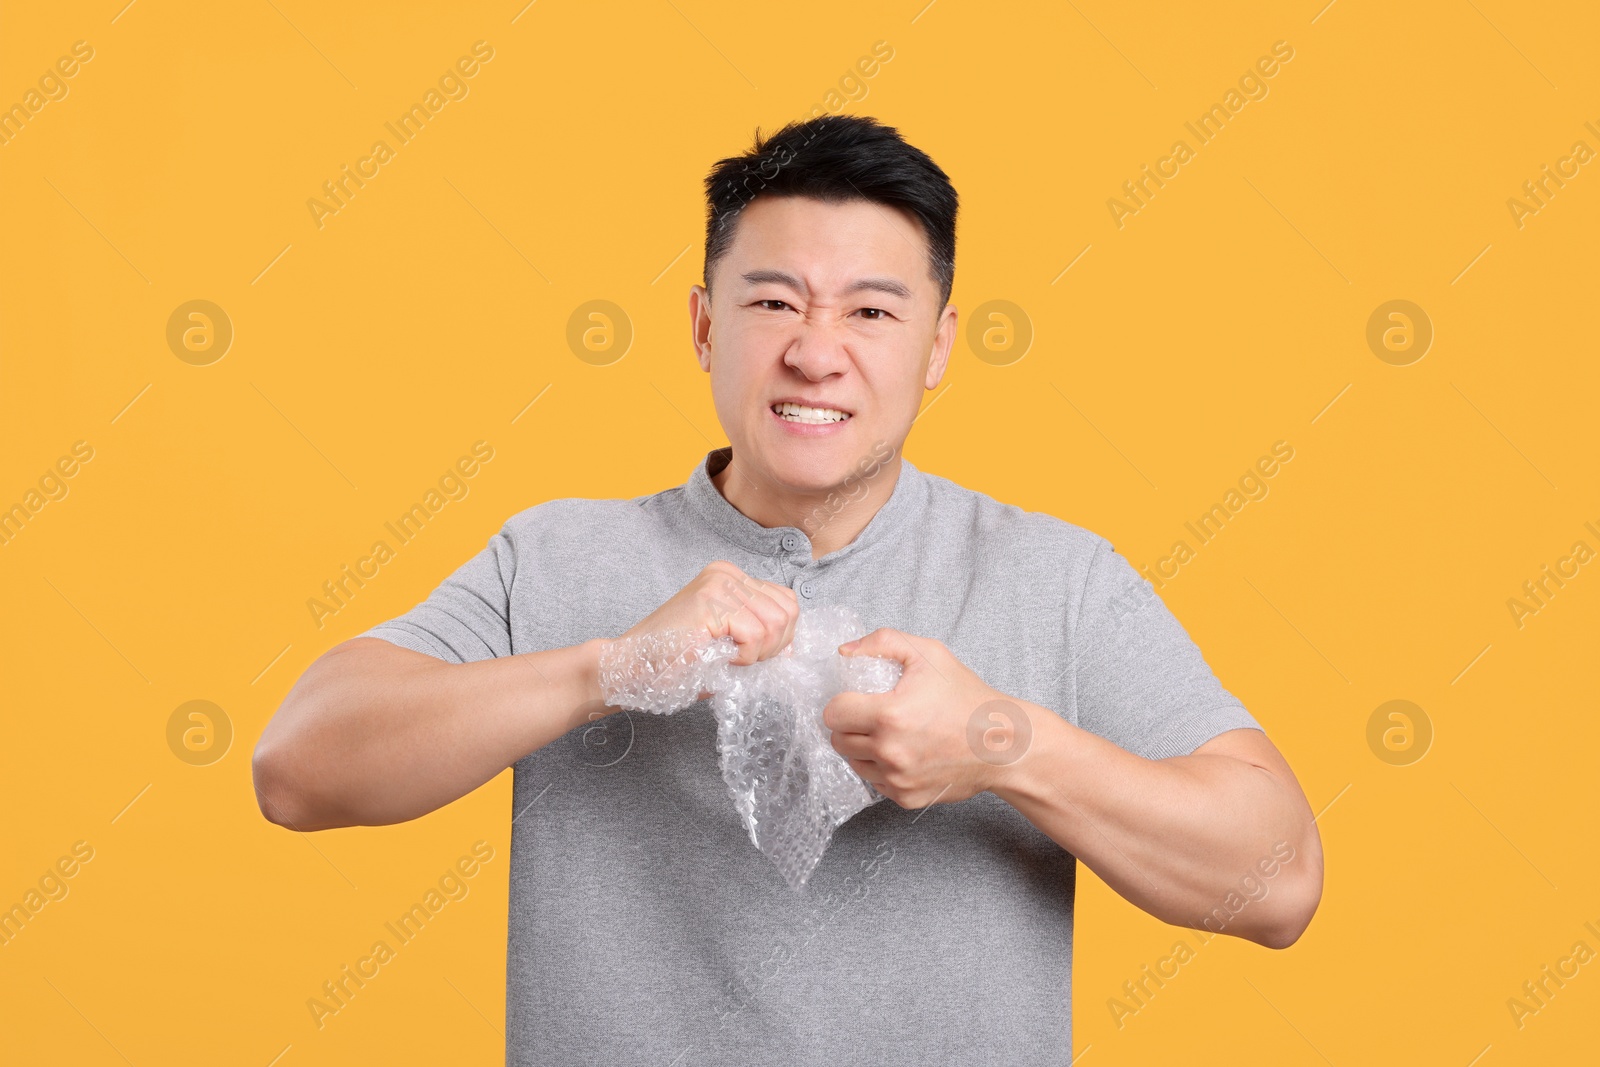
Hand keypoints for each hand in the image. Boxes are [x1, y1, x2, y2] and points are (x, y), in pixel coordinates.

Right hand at [620, 560, 798, 666]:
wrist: (631, 666)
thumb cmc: (676, 661)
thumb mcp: (728, 642)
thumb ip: (759, 636)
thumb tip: (793, 648)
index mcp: (732, 577)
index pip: (787, 602)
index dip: (780, 638)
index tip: (752, 653)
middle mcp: (727, 573)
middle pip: (788, 612)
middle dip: (773, 647)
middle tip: (740, 658)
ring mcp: (718, 584)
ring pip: (776, 624)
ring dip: (757, 653)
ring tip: (727, 656)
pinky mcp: (710, 602)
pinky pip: (755, 634)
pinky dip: (744, 656)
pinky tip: (718, 655)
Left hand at [824, 628, 1032, 808]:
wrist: (1003, 744)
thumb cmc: (967, 697)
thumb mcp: (929, 654)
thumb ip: (882, 642)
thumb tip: (844, 652)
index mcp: (889, 715)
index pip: (833, 714)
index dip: (842, 702)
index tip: (858, 699)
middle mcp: (890, 752)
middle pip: (838, 740)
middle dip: (850, 725)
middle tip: (873, 715)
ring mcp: (898, 779)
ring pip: (854, 763)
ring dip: (863, 748)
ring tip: (890, 734)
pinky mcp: (906, 798)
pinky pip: (875, 783)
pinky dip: (882, 769)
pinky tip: (904, 753)